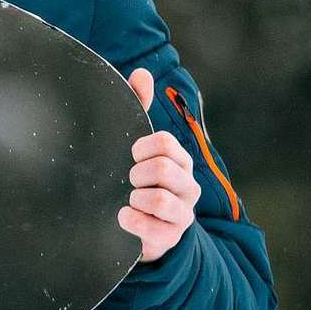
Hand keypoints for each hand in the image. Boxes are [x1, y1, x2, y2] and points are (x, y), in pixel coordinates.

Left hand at [119, 69, 201, 262]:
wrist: (133, 226)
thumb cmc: (134, 179)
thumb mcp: (134, 145)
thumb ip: (137, 108)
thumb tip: (142, 72)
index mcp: (178, 159)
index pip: (163, 142)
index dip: (139, 147)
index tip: (130, 155)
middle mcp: (187, 185)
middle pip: (162, 168)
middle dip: (136, 173)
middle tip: (128, 180)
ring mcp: (182, 212)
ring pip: (162, 199)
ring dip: (135, 198)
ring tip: (129, 200)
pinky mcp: (172, 237)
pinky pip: (155, 228)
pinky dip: (133, 221)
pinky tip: (123, 217)